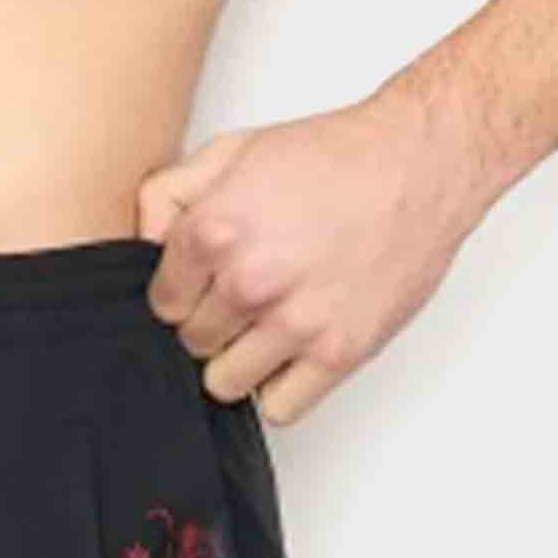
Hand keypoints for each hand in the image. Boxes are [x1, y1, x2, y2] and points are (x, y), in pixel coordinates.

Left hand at [136, 85, 471, 425]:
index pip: (162, 303)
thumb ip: (169, 196)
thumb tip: (140, 246)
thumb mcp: (232, 150)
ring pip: (225, 382)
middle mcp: (250, 281)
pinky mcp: (340, 352)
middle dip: (213, 321)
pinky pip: (280, 407)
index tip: (207, 282)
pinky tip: (294, 350)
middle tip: (248, 295)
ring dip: (241, 358)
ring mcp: (295, 323)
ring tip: (269, 324)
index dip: (183, 292)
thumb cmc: (333, 156)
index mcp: (214, 231)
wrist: (417, 165)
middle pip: (192, 342)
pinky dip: (281, 387)